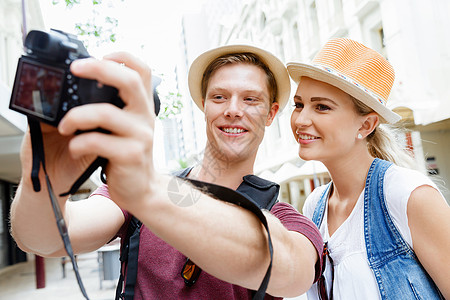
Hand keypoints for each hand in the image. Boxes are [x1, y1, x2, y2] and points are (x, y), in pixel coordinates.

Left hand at [58, 52, 157, 211]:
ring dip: (76, 116)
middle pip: (129, 81)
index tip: (101, 54)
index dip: (123, 56)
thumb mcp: (127, 127)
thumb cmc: (127, 155)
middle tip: (75, 69)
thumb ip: (116, 108)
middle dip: (99, 69)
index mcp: (142, 107)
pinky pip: (97, 142)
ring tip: (64, 126)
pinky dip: (78, 143)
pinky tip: (73, 148)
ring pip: (104, 113)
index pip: (142, 71)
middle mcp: (145, 117)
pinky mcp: (130, 155)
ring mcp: (140, 136)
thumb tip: (85, 87)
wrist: (142, 189)